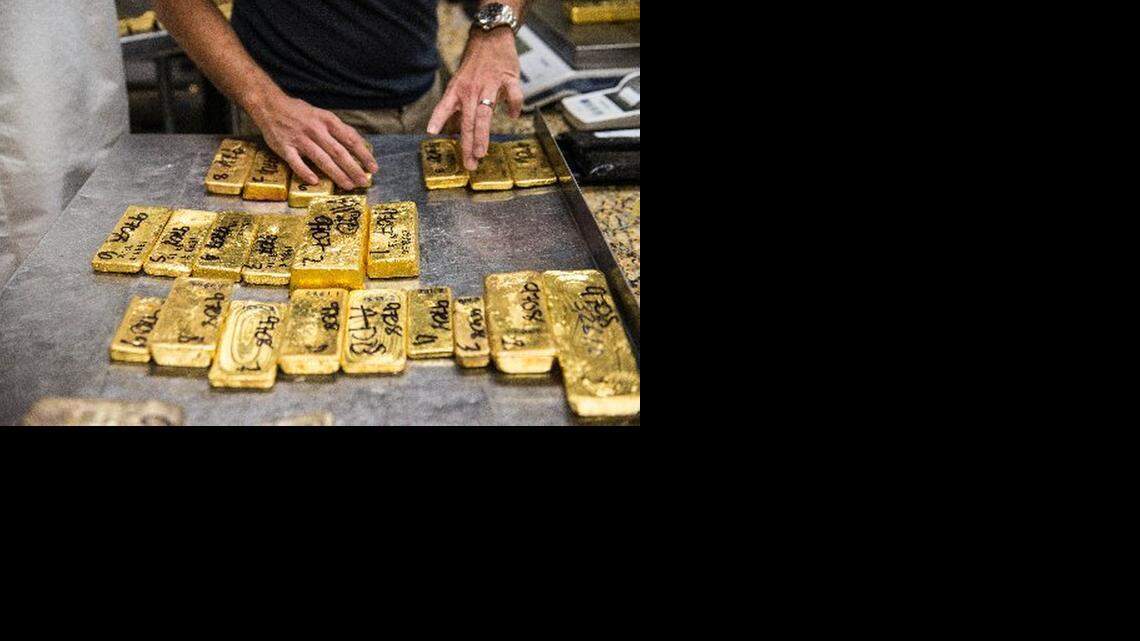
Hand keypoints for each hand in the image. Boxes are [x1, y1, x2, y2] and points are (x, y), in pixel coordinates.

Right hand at [248, 92, 377, 189]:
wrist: (270, 105)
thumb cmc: (299, 112)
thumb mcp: (322, 115)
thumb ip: (338, 129)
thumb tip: (358, 145)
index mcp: (327, 121)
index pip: (350, 139)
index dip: (363, 154)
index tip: (373, 168)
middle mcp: (315, 130)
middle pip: (338, 152)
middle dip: (353, 168)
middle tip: (364, 182)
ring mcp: (299, 139)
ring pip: (321, 159)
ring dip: (336, 174)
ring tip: (348, 185)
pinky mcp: (284, 147)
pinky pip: (296, 162)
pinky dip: (305, 172)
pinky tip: (315, 182)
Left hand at [427, 27, 523, 170]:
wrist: (491, 36)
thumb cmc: (475, 63)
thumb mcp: (460, 82)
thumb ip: (458, 106)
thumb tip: (452, 129)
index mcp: (458, 89)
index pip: (445, 107)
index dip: (437, 119)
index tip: (432, 133)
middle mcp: (471, 89)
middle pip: (468, 121)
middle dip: (467, 144)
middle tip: (469, 163)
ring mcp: (489, 84)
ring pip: (485, 114)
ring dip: (483, 135)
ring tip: (481, 153)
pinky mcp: (507, 78)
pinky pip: (513, 95)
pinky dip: (514, 107)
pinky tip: (512, 116)